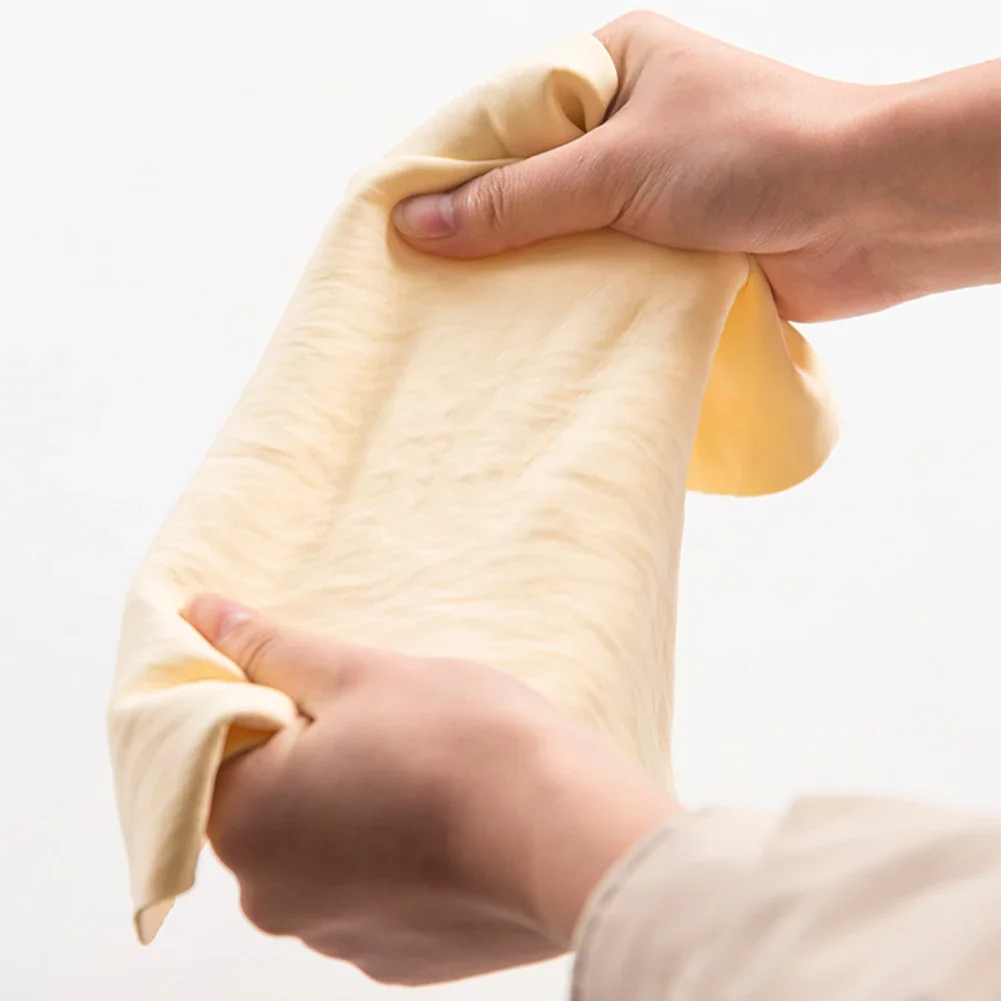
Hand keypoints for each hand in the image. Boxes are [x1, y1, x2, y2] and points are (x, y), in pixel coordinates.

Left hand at [183, 595, 673, 985]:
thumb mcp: (358, 673)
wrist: (567, 831)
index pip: (217, 748)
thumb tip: (201, 614)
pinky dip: (395, 860)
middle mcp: (268, 896)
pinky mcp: (394, 960)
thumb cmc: (459, 740)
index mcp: (245, 819)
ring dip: (354, 811)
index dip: (270, 705)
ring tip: (426, 772)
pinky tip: (447, 826)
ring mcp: (333, 937)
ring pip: (322, 851)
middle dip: (312, 758)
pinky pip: (372, 895)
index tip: (329, 689)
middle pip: (270, 803)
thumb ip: (272, 648)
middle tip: (387, 722)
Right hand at [393, 12, 1000, 320]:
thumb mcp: (618, 167)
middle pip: (531, 180)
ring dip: (532, 274)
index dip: (452, 167)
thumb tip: (418, 226)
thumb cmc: (757, 154)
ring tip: (467, 318)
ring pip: (565, 235)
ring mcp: (651, 191)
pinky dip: (575, 302)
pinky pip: (603, 275)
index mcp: (613, 67)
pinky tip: (532, 334)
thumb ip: (518, 201)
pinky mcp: (672, 249)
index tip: (399, 221)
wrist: (872, 214)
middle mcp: (629, 125)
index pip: (507, 116)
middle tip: (425, 280)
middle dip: (487, 230)